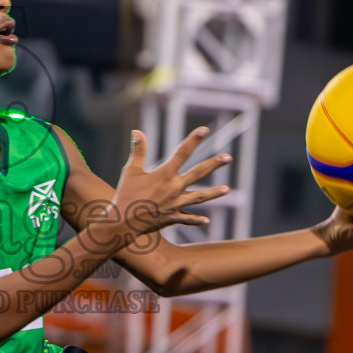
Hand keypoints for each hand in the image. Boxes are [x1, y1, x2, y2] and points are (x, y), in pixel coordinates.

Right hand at [110, 128, 231, 238]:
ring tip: (227, 189)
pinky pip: (188, 219)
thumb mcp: (131, 171)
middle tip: (228, 158)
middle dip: (214, 164)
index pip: (182, 152)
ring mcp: (175, 204)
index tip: (205, 130)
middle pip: (198, 173)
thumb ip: (138, 151)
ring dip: (214, 193)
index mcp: (164, 174)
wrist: (124, 222)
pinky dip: (197, 220)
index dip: (194, 140)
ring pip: (199, 197)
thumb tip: (137, 132)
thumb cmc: (125, 195)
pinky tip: (206, 220)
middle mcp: (174, 188)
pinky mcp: (172, 218)